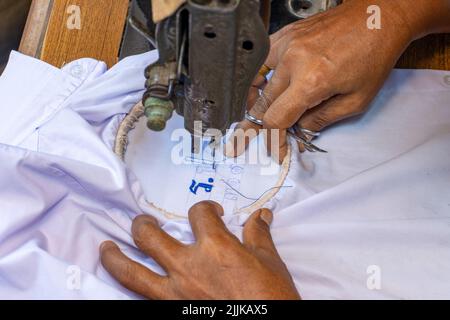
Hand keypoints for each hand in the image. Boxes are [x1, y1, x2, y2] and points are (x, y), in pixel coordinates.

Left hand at [100, 201, 299, 299]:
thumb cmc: (271, 298)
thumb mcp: (269, 262)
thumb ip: (259, 234)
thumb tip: (261, 215)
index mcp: (215, 247)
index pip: (199, 214)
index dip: (206, 208)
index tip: (213, 213)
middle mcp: (188, 266)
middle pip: (150, 236)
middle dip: (143, 224)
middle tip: (144, 221)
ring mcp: (176, 292)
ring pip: (131, 271)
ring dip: (114, 257)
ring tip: (105, 247)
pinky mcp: (172, 310)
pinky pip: (142, 297)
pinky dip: (130, 288)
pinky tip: (128, 283)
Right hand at [225, 0, 449, 162]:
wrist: (379, 18)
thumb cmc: (374, 54)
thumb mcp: (356, 100)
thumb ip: (322, 120)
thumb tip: (299, 131)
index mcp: (311, 81)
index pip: (276, 120)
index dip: (272, 140)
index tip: (275, 150)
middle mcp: (293, 61)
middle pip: (261, 104)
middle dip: (255, 127)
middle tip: (244, 140)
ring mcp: (286, 44)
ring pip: (256, 82)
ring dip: (254, 103)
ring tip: (253, 115)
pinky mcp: (285, 35)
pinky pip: (262, 61)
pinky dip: (258, 77)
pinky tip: (262, 87)